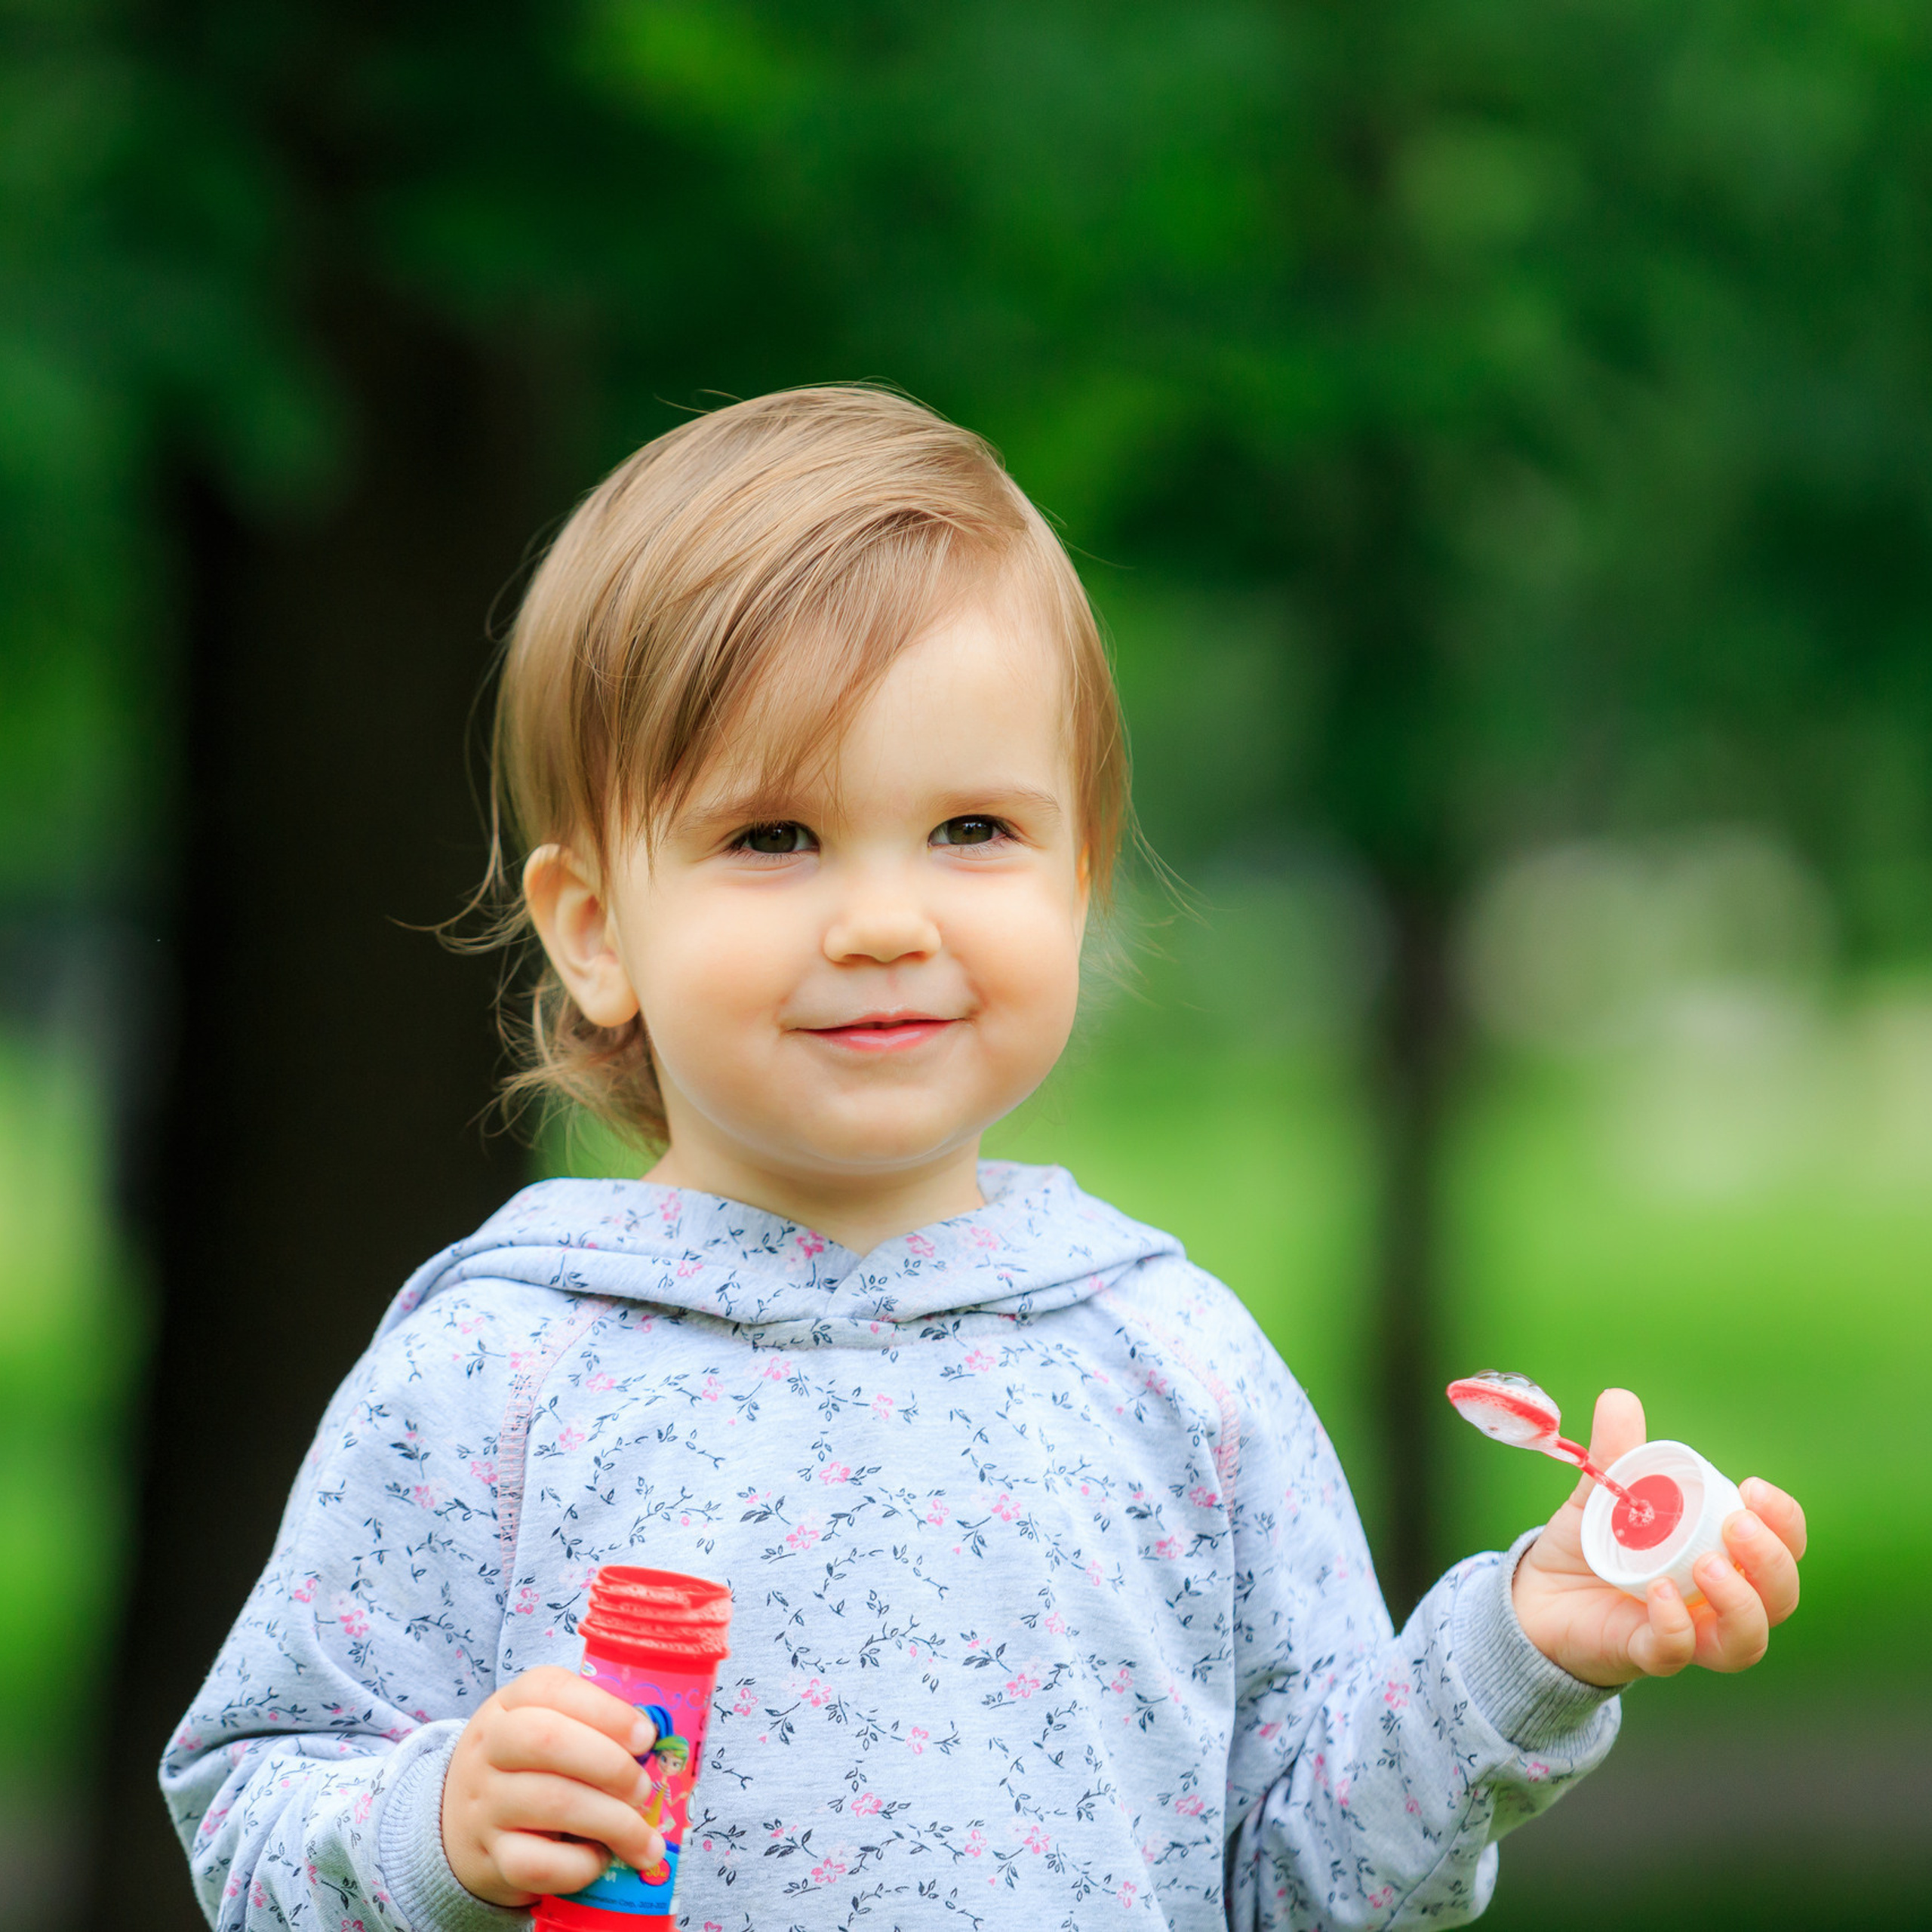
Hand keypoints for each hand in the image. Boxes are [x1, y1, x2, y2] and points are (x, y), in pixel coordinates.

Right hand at [441, 1665, 664, 1906]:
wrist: (457, 1826)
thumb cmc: (524, 1766)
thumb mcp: (544, 1725)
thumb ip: (590, 1724)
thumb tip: (650, 1744)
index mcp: (508, 1704)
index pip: (552, 1688)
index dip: (607, 1711)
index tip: (646, 1736)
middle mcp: (489, 1749)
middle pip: (549, 1740)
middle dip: (611, 1764)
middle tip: (644, 1788)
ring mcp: (484, 1805)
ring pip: (554, 1803)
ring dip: (614, 1821)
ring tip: (642, 1835)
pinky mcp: (489, 1858)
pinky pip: (539, 1863)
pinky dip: (581, 1865)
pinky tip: (600, 1860)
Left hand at [1511, 1389, 1805, 1688]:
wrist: (1537, 1592)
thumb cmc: (1590, 1544)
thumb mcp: (1602, 1491)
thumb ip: (1615, 1451)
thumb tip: (1618, 1398)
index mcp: (1724, 1558)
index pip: (1783, 1549)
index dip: (1785, 1522)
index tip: (1754, 1488)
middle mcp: (1718, 1603)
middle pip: (1779, 1598)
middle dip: (1771, 1561)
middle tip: (1737, 1524)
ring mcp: (1688, 1635)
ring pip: (1746, 1642)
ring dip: (1740, 1603)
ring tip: (1709, 1564)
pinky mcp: (1646, 1654)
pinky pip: (1677, 1652)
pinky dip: (1677, 1625)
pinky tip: (1661, 1592)